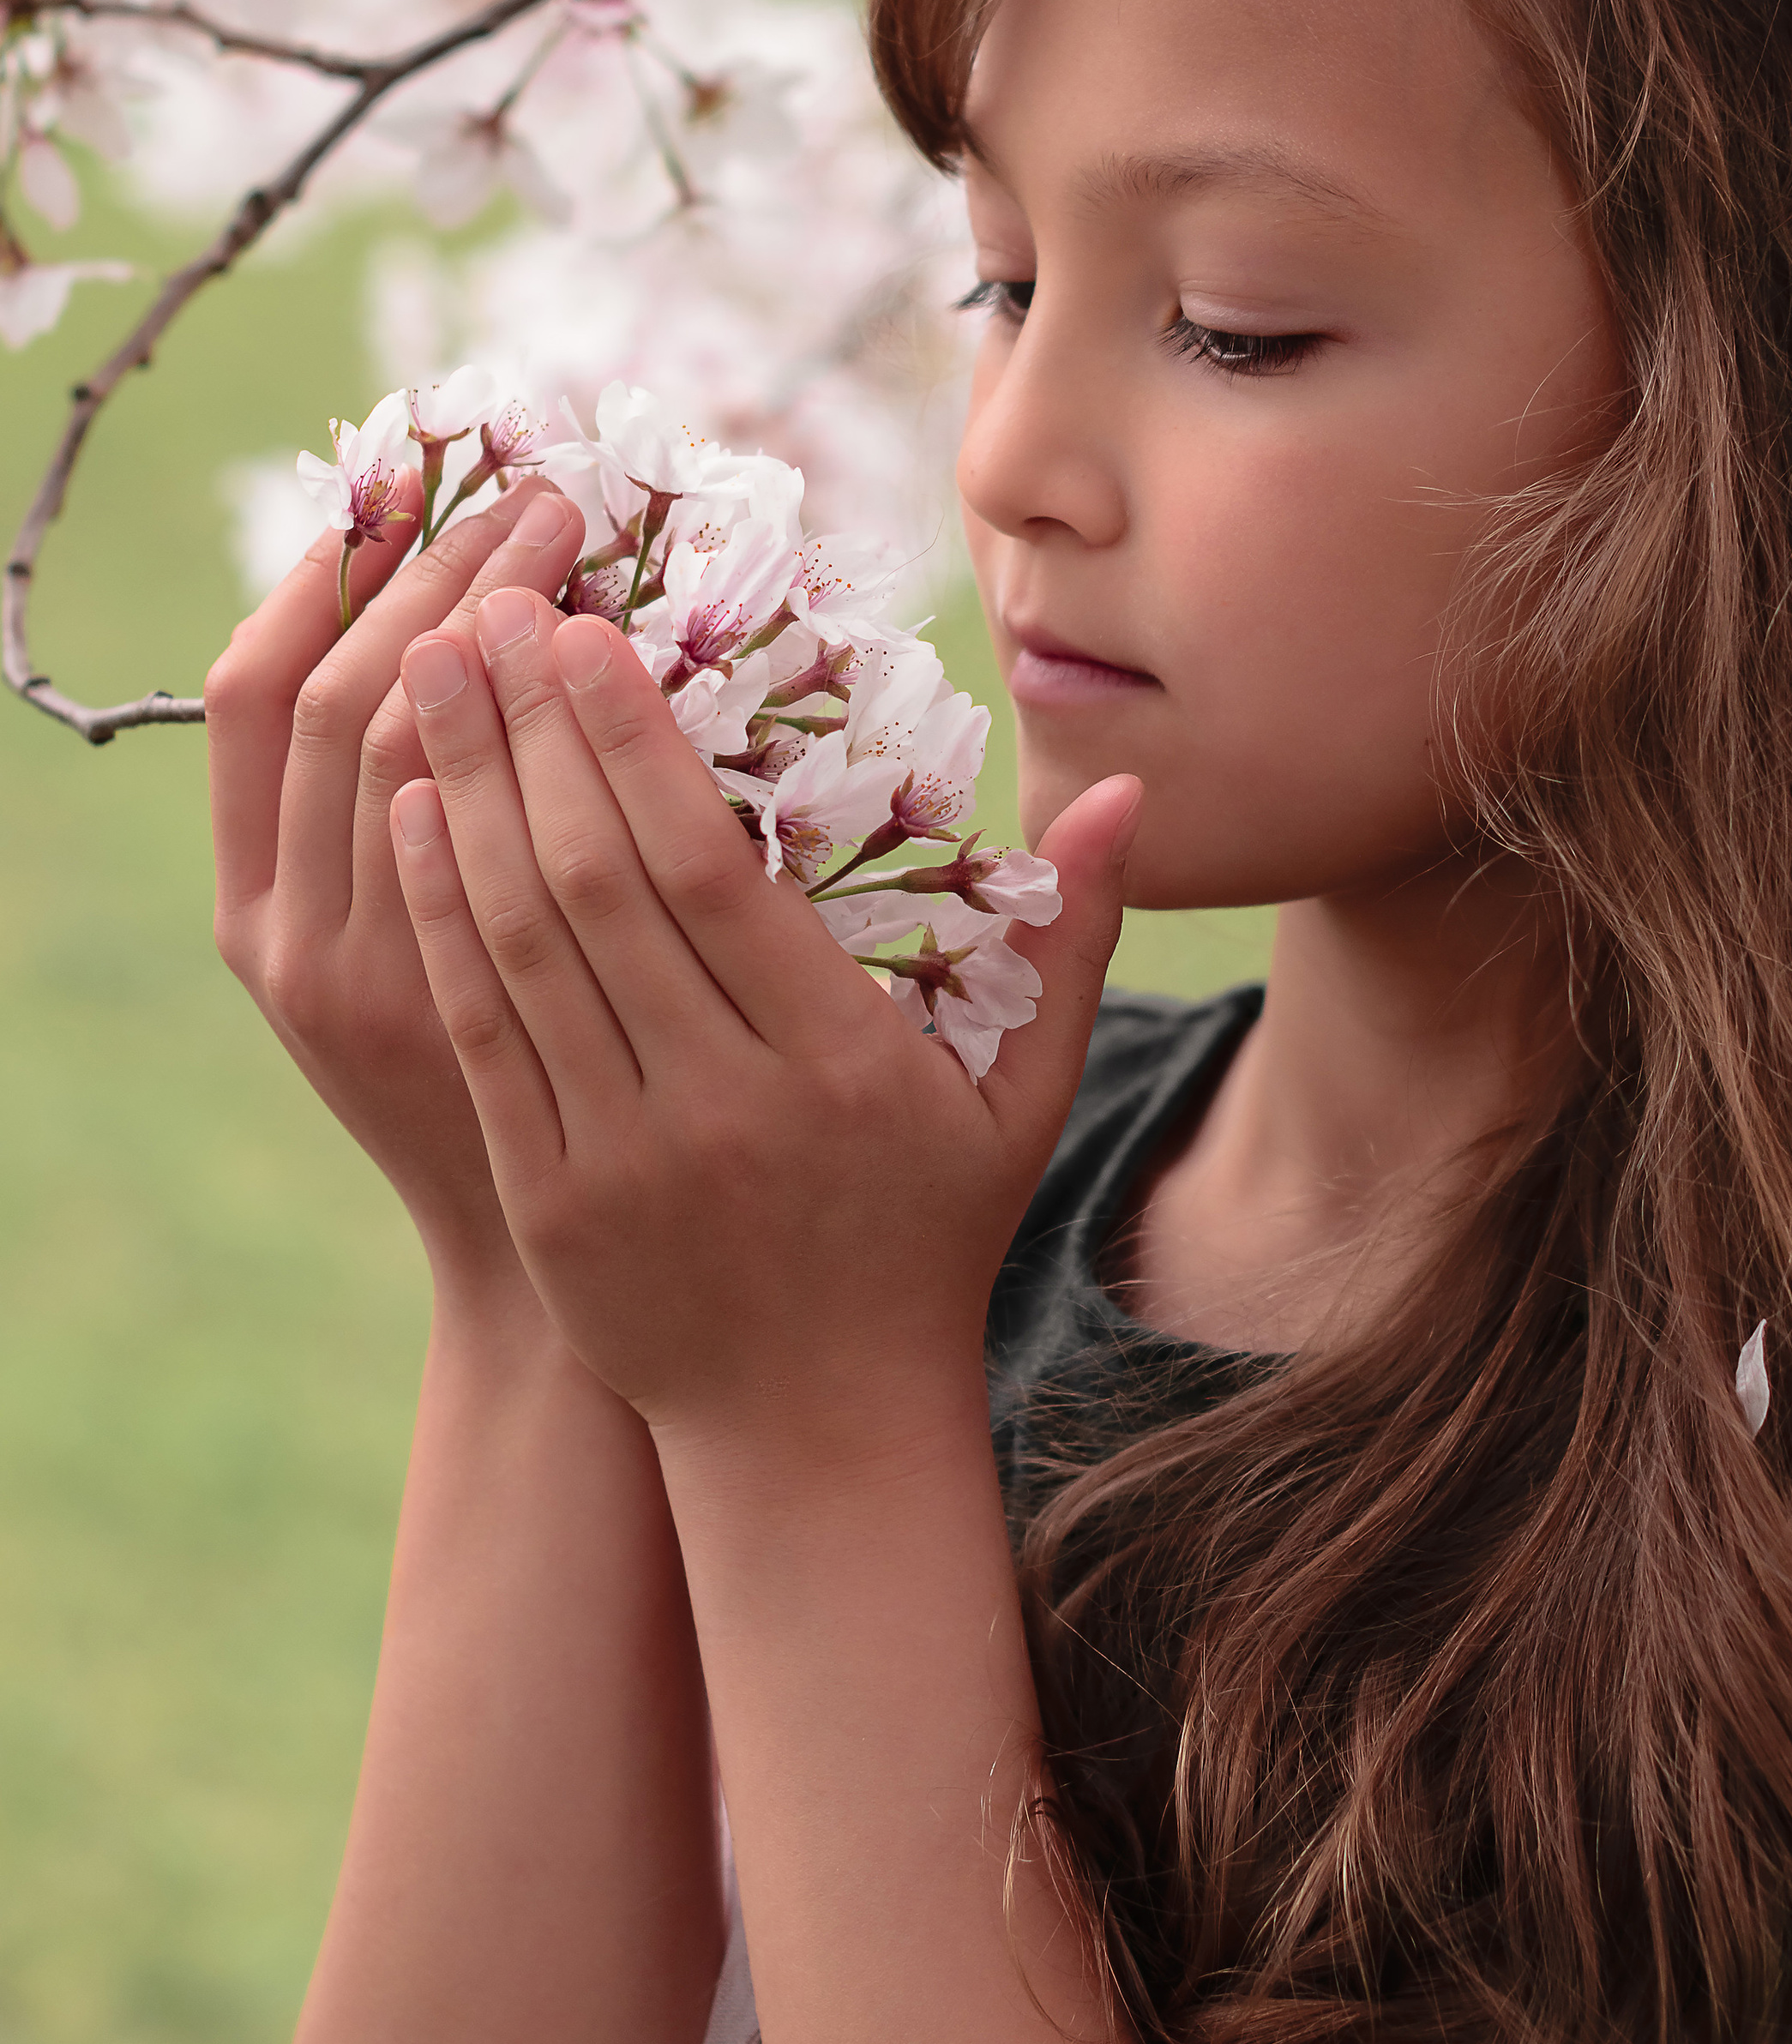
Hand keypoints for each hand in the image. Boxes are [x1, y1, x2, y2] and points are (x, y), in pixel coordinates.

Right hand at [206, 483, 586, 1288]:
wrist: (553, 1282)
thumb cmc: (488, 1103)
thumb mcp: (394, 978)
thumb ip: (394, 840)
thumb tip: (452, 642)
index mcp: (259, 918)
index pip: (256, 698)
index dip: (324, 580)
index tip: (401, 483)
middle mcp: (308, 941)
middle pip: (354, 699)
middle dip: (438, 574)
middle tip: (532, 489)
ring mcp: (405, 978)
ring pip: (431, 750)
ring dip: (504, 622)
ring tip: (578, 536)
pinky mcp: (514, 1009)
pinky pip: (535, 840)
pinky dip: (573, 736)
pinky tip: (627, 662)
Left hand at [387, 586, 1140, 1456]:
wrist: (816, 1437)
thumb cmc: (926, 1243)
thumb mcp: (1021, 1103)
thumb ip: (1069, 943)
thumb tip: (1125, 795)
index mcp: (838, 1067)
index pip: (711, 877)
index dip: (636, 745)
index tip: (585, 630)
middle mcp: (722, 1106)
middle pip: (603, 890)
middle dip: (534, 733)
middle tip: (487, 605)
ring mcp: (624, 1157)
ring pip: (526, 948)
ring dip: (468, 796)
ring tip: (428, 670)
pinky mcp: (550, 1198)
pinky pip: (486, 1033)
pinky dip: (442, 919)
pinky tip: (414, 817)